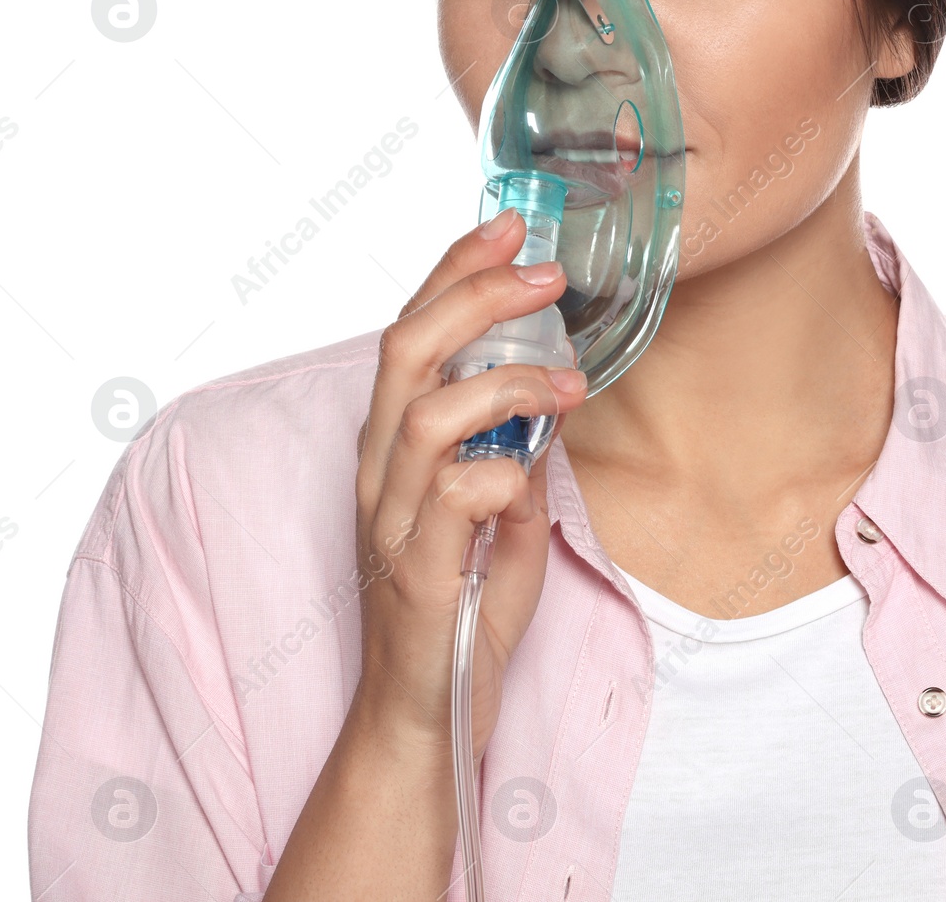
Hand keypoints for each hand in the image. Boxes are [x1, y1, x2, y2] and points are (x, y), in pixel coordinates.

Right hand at [350, 208, 585, 759]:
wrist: (423, 720)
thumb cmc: (458, 615)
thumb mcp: (504, 523)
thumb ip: (518, 463)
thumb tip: (547, 415)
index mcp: (393, 450)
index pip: (410, 334)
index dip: (454, 272)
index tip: (507, 225)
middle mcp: (379, 474)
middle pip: (405, 351)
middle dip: (474, 295)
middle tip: (545, 272)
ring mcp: (391, 521)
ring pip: (425, 413)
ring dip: (504, 382)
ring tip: (566, 383)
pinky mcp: (413, 571)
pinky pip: (454, 495)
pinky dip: (502, 471)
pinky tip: (529, 479)